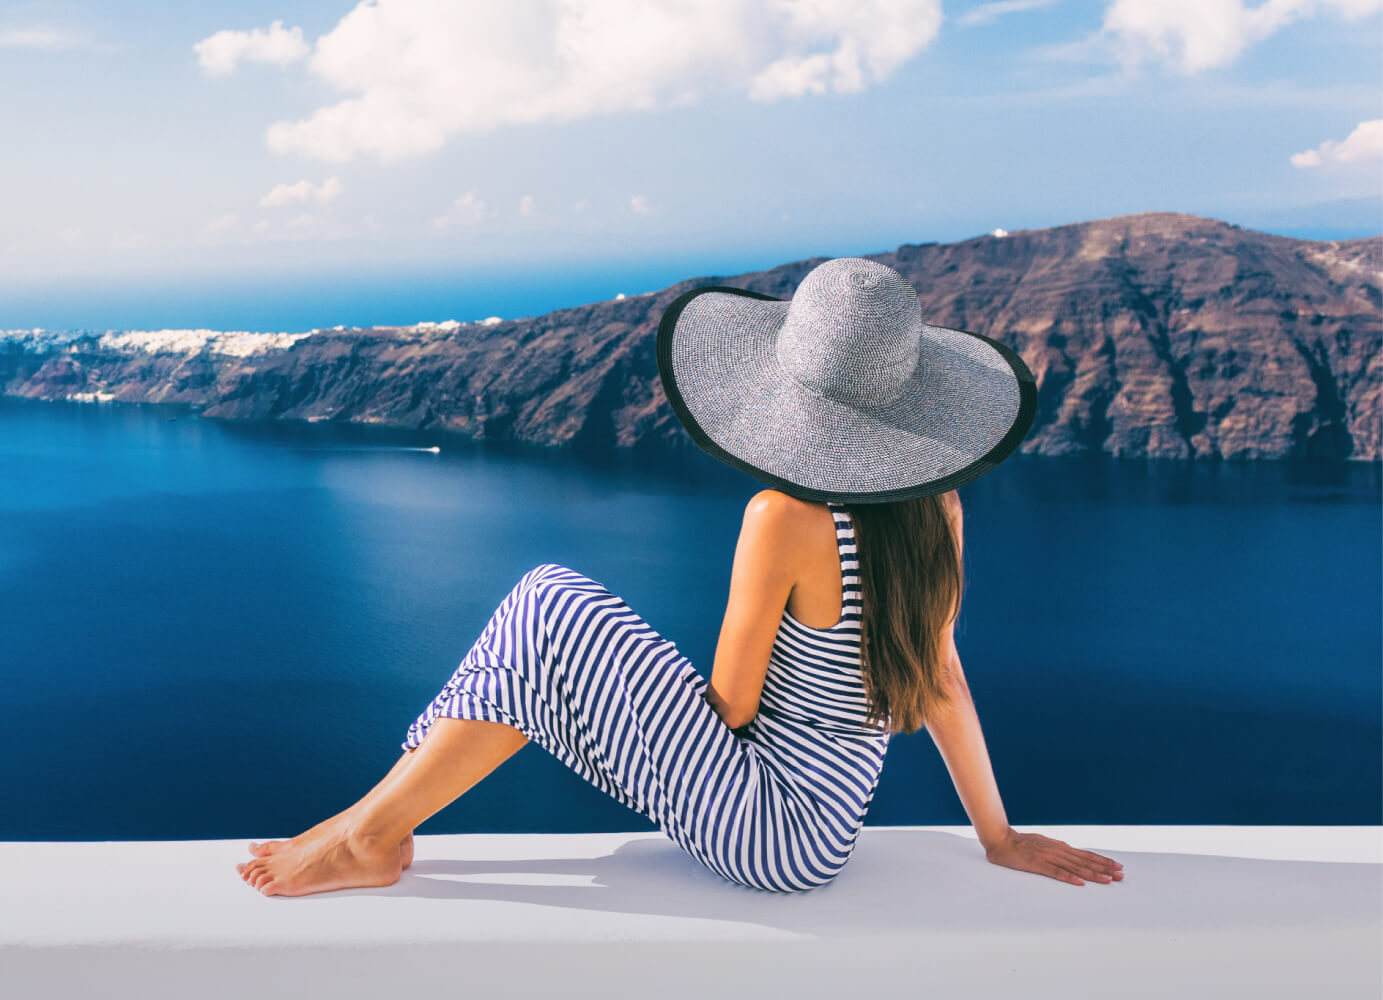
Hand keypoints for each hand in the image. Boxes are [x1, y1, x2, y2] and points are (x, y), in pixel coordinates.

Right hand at [984, 828, 1123, 885]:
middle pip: (1085, 860)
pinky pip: (1056, 872)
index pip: (1085, 854)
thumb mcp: (1042, 844)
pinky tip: (1080, 883)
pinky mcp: (1038, 864)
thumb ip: (1056, 849)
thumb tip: (1070, 853)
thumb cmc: (1020, 843)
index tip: (1117, 866)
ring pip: (1075, 867)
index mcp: (1059, 847)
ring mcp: (1049, 857)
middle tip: (1121, 874)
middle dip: (1104, 867)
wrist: (1000, 839)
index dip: (1102, 860)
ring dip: (1093, 873)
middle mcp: (1058, 850)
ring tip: (1108, 879)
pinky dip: (1069, 878)